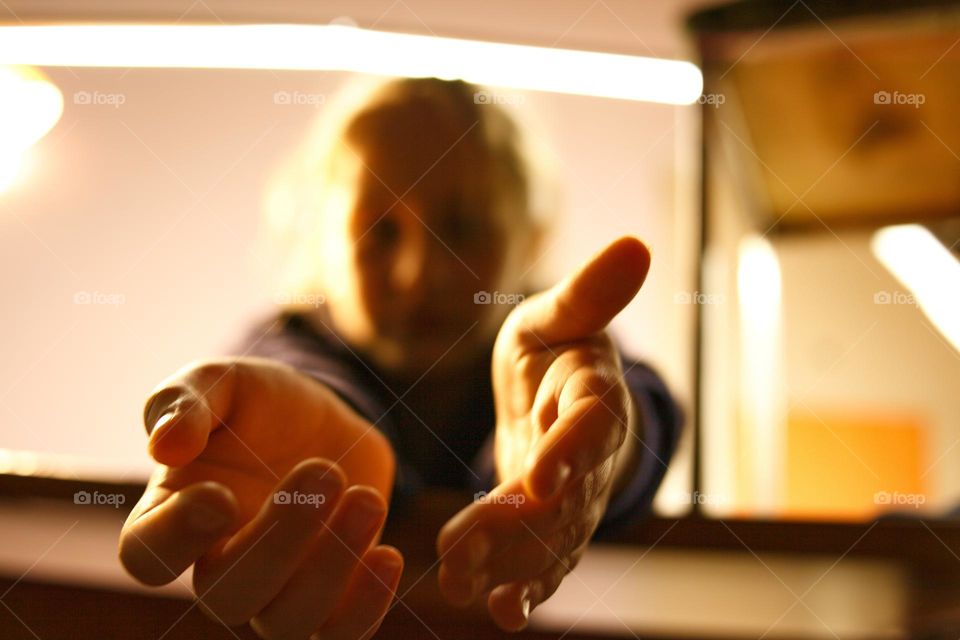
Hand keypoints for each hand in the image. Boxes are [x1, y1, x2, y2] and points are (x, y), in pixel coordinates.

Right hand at [119, 357, 402, 639]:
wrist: (324, 418)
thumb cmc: (260, 403)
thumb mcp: (224, 381)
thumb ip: (187, 400)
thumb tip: (164, 445)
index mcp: (174, 513)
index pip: (147, 555)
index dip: (177, 537)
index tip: (221, 496)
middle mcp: (216, 563)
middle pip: (226, 595)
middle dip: (280, 540)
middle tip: (325, 472)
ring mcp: (274, 588)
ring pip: (285, 621)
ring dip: (331, 568)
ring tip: (366, 499)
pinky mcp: (329, 596)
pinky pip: (339, 633)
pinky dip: (366, 605)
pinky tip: (387, 554)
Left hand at [436, 237, 650, 630]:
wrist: (558, 398)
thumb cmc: (553, 348)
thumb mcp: (556, 315)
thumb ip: (587, 294)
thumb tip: (638, 244)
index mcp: (594, 395)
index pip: (591, 423)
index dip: (571, 449)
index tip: (539, 477)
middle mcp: (592, 453)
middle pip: (566, 493)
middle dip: (518, 522)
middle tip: (464, 545)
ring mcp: (577, 495)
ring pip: (553, 536)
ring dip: (513, 562)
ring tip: (467, 584)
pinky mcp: (555, 523)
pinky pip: (548, 558)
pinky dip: (528, 585)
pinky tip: (502, 612)